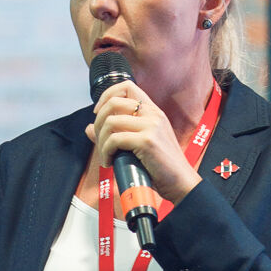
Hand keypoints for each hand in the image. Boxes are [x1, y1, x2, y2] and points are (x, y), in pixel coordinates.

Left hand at [86, 78, 200, 207]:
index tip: (99, 113)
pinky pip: (114, 140)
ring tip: (106, 155)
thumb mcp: (139, 145)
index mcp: (153, 111)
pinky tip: (110, 162)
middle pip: (113, 102)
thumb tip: (89, 128)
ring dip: (101, 140)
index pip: (126, 86)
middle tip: (99, 140)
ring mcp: (151, 126)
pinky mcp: (147, 141)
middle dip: (98, 122)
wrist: (181, 183)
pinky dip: (106, 152)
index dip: (107, 96)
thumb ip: (116, 133)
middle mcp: (153, 114)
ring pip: (110, 121)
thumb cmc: (162, 168)